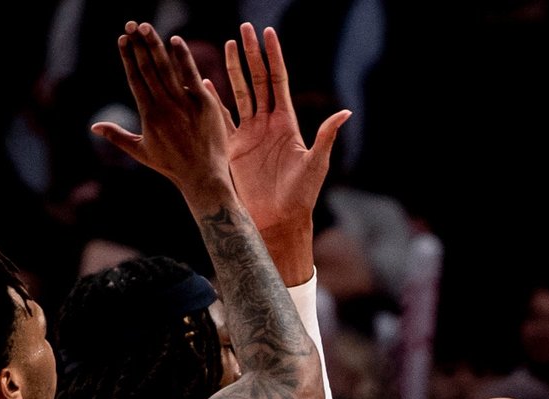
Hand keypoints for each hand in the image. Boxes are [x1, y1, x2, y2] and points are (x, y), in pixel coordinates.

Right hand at [92, 22, 232, 200]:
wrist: (203, 176)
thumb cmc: (171, 165)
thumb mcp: (141, 152)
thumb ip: (117, 136)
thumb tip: (94, 126)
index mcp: (148, 114)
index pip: (134, 79)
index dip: (127, 57)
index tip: (122, 39)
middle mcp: (163, 106)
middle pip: (148, 68)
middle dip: (138, 44)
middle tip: (131, 24)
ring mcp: (184, 103)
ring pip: (166, 68)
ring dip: (155, 45)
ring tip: (146, 27)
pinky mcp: (204, 103)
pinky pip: (191, 75)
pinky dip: (183, 57)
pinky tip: (174, 40)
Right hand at [224, 23, 350, 234]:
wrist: (278, 220)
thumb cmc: (302, 195)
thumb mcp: (316, 164)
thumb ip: (326, 137)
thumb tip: (345, 114)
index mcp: (286, 123)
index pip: (278, 81)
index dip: (273, 57)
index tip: (267, 33)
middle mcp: (267, 124)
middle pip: (258, 80)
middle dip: (251, 55)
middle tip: (243, 29)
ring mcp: (249, 134)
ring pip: (239, 93)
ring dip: (233, 70)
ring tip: (227, 44)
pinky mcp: (233, 147)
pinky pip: (221, 118)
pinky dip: (213, 100)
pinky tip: (204, 82)